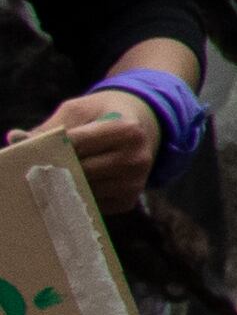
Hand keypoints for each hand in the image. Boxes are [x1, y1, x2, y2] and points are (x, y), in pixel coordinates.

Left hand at [6, 85, 165, 203]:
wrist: (142, 125)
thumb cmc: (104, 114)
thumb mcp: (81, 110)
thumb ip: (50, 125)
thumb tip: (16, 139)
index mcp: (128, 130)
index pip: (78, 143)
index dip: (50, 147)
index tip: (29, 150)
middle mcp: (137, 158)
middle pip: (80, 170)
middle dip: (53, 169)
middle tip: (33, 167)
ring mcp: (135, 183)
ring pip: (82, 191)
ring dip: (62, 186)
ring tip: (51, 177)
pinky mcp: (128, 200)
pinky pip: (90, 204)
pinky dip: (76, 197)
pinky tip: (71, 187)